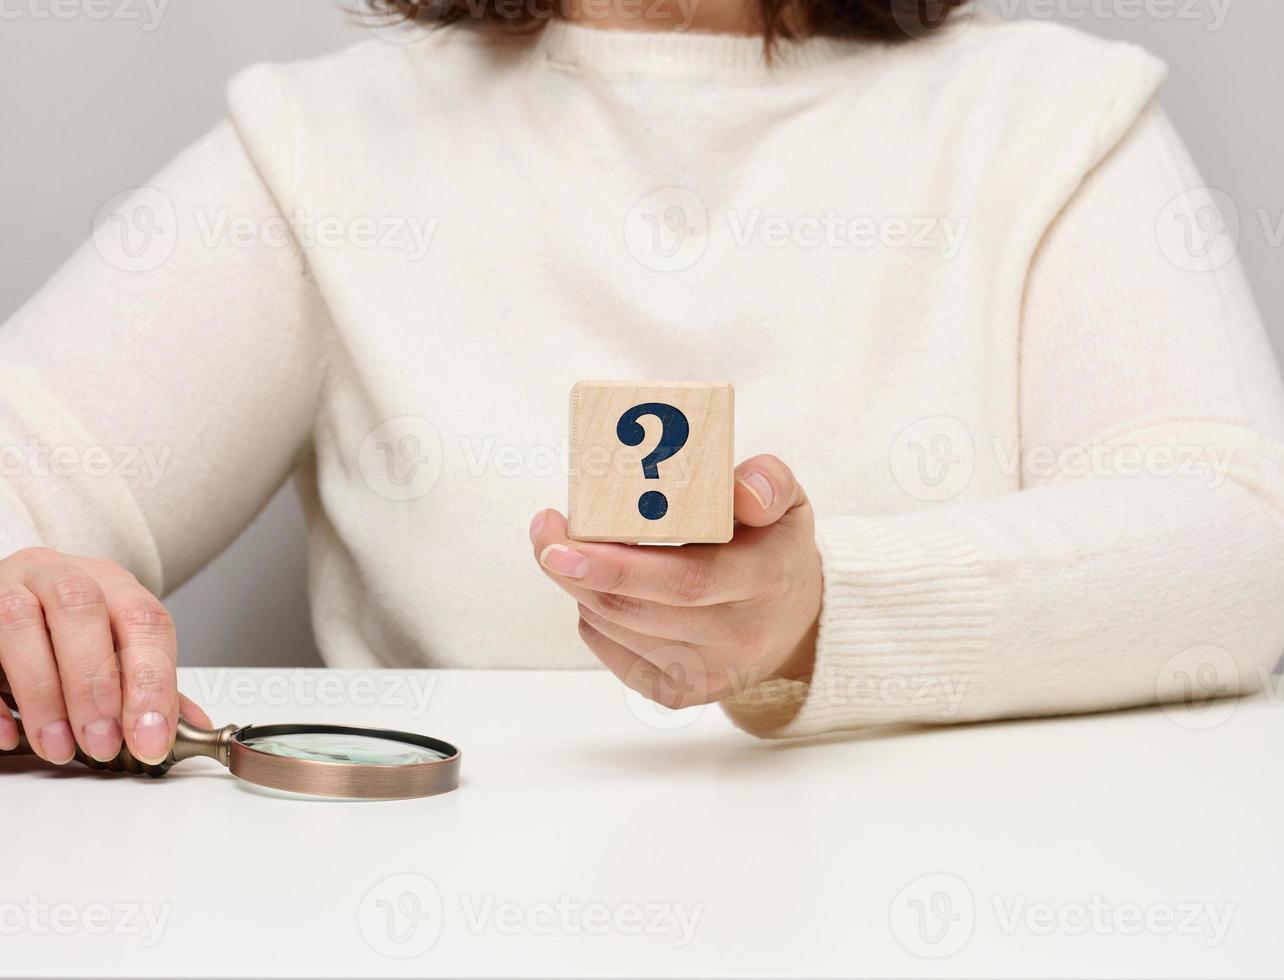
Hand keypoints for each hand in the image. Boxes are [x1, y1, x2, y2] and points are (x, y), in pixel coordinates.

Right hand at [0, 548, 209, 764]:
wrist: (10, 592)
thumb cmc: (66, 625)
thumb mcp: (112, 642)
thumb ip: (148, 681)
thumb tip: (191, 726)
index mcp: (110, 582)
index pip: (145, 619)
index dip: (152, 682)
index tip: (152, 738)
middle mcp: (59, 573)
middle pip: (82, 610)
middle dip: (96, 685)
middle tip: (102, 743)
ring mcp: (7, 585)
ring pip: (20, 622)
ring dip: (43, 694)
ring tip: (58, 747)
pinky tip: (9, 733)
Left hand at [531, 454, 821, 707]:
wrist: (796, 623)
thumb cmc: (775, 550)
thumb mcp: (787, 504)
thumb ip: (768, 483)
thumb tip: (739, 489)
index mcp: (763, 582)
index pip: (684, 581)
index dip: (616, 565)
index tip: (562, 542)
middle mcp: (736, 637)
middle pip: (632, 609)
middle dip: (576, 570)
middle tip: (545, 532)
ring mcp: (706, 674)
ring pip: (614, 628)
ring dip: (582, 586)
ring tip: (579, 550)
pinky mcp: (678, 693)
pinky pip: (612, 652)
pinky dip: (594, 616)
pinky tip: (606, 589)